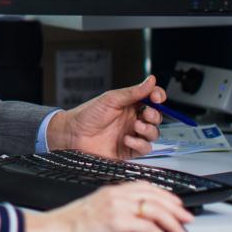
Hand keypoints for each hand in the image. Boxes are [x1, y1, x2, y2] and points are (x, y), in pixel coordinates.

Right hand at [19, 181, 192, 231]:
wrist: (54, 231)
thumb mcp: (96, 210)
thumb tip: (135, 219)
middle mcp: (116, 195)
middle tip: (187, 220)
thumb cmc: (70, 225)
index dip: (166, 196)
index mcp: (112, 190)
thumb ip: (115, 209)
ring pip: (155, 210)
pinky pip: (147, 227)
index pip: (146, 187)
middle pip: (155, 197)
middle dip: (176, 209)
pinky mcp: (116, 222)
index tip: (177, 205)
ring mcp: (116, 207)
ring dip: (173, 224)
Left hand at [46, 74, 163, 158]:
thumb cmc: (87, 115)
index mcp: (129, 104)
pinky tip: (127, 139)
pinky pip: (144, 148)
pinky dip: (139, 143)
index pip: (152, 99)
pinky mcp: (128, 150)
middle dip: (155, 115)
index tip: (157, 97)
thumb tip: (151, 81)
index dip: (158, 97)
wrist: (73, 135)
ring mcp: (132, 135)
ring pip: (153, 134)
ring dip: (149, 130)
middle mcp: (132, 119)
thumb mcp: (111, 99)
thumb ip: (133, 92)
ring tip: (136, 127)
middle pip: (156, 117)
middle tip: (146, 114)